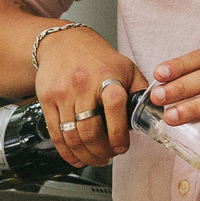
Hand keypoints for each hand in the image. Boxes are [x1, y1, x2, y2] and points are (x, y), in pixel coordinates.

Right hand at [36, 26, 149, 166]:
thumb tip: (153, 116)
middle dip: (102, 152)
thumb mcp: (126, 67)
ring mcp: (62, 93)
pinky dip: (66, 152)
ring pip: (72, 136)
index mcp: (106, 76)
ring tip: (95, 159)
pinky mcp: (46, 100)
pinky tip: (76, 157)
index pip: (115, 107)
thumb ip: (140, 91)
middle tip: (109, 156)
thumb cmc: (97, 57)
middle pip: (90, 130)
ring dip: (86, 155)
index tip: (122, 147)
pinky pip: (55, 134)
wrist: (63, 41)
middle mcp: (82, 85)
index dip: (119, 134)